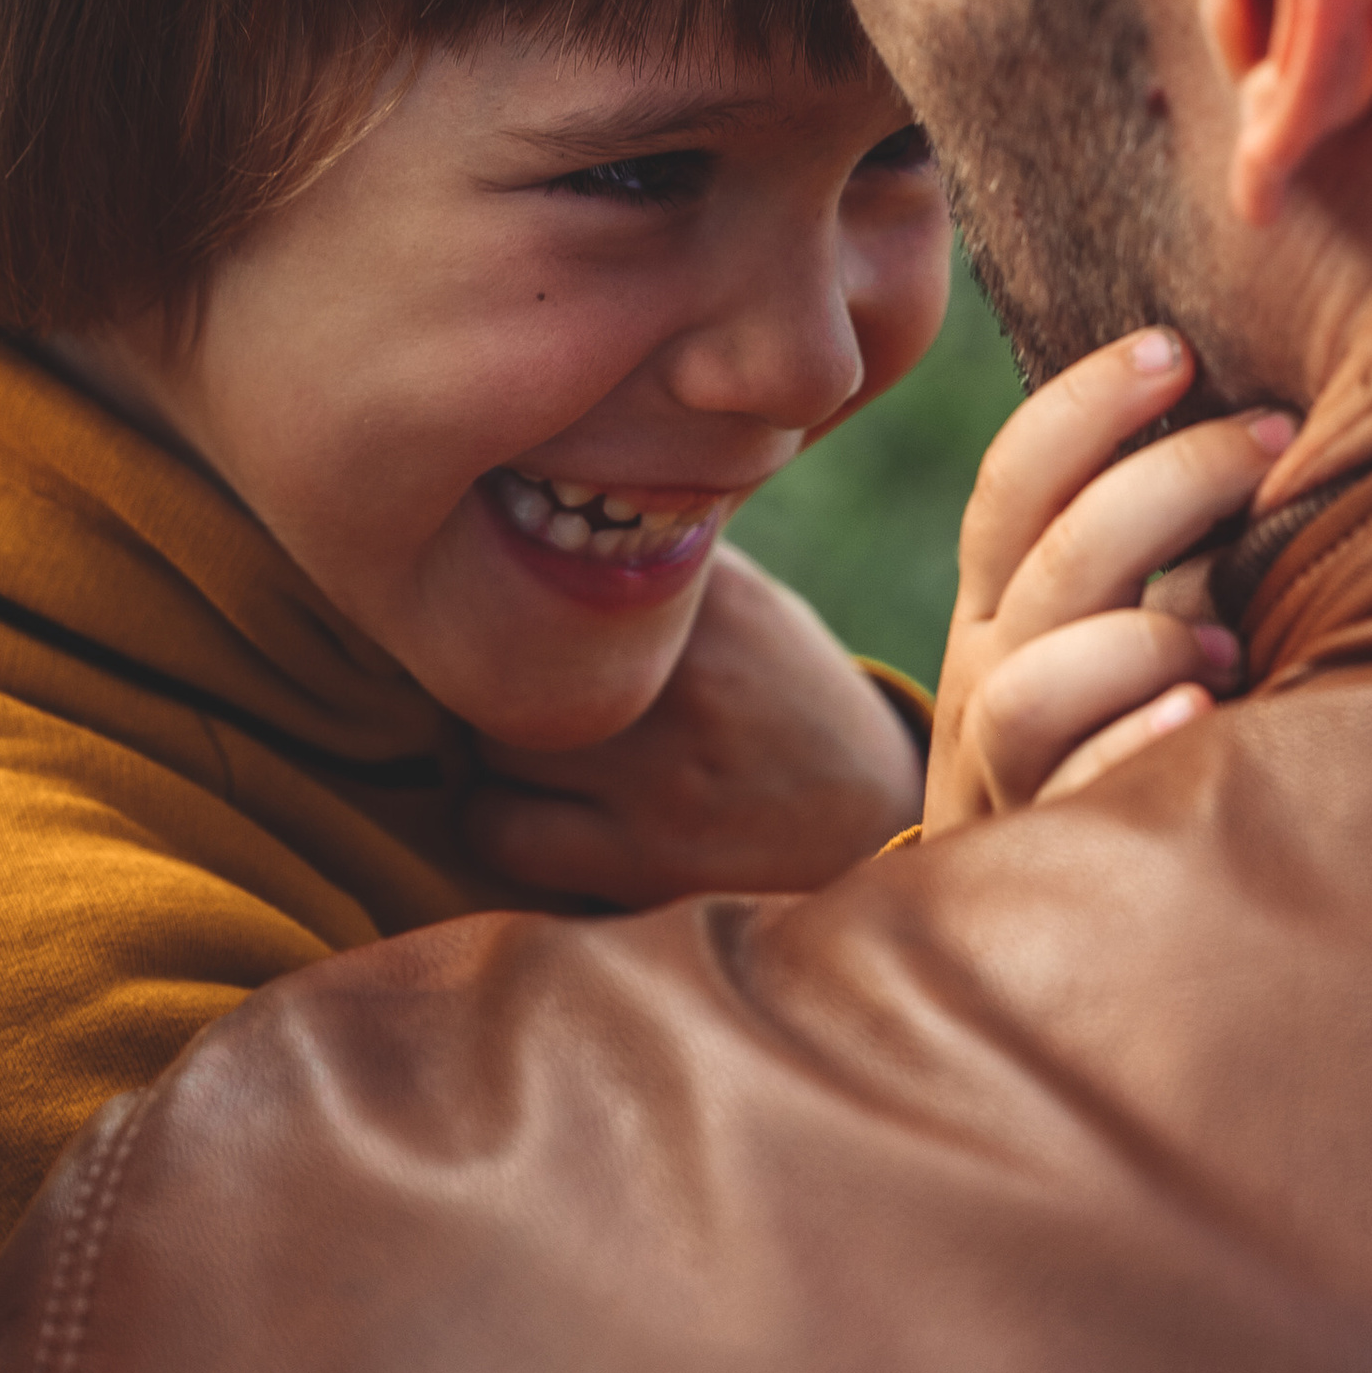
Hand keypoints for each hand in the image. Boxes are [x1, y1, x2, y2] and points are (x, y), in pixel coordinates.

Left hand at [461, 540, 925, 904]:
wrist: (882, 829)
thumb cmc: (791, 705)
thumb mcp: (752, 610)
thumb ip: (660, 568)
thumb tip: (540, 511)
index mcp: (716, 602)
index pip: (567, 552)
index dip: (517, 573)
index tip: (505, 584)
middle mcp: (686, 682)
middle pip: (511, 649)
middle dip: (497, 665)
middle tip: (505, 678)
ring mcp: (661, 776)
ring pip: (490, 740)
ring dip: (489, 744)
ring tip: (522, 746)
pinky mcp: (642, 861)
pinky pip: (496, 830)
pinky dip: (494, 820)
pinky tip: (529, 813)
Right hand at [925, 328, 1294, 834]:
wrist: (1015, 922)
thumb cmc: (1106, 736)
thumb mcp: (1097, 632)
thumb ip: (1146, 550)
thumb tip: (1272, 424)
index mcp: (1001, 604)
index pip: (1015, 483)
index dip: (1083, 406)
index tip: (1173, 347)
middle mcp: (988, 674)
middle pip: (1049, 559)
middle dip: (1163, 481)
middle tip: (1271, 439)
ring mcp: (1006, 770)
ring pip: (1030, 685)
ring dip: (1137, 639)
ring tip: (1226, 638)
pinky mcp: (1043, 854)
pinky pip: (1076, 796)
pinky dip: (1134, 745)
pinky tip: (1200, 715)